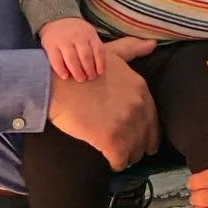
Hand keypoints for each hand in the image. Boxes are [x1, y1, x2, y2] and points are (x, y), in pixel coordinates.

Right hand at [41, 16, 106, 82]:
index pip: (98, 50)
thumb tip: (100, 69)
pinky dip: (61, 70)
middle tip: (90, 78)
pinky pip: (56, 60)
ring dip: (77, 72)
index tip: (100, 73)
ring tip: (80, 79)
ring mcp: (63, 40)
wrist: (56, 18)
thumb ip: (94, 47)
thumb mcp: (89, 33)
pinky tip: (65, 76)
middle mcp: (77, 36)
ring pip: (71, 59)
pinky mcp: (50, 45)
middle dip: (89, 70)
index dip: (100, 63)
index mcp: (89, 34)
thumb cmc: (77, 32)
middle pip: (85, 56)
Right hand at [47, 49, 159, 170]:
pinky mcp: (111, 139)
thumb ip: (132, 50)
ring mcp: (125, 123)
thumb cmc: (79, 67)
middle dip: (138, 147)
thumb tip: (153, 44)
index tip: (140, 139)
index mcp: (141, 89)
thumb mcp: (110, 53)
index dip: (146, 133)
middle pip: (146, 139)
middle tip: (127, 151)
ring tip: (118, 156)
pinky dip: (116, 164)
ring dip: (127, 157)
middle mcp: (138, 106)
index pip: (153, 121)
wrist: (54, 82)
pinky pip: (120, 160)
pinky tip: (111, 163)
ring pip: (135, 152)